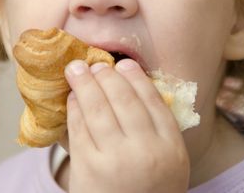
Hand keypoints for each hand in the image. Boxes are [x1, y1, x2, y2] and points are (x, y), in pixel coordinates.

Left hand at [64, 59, 189, 192]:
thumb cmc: (150, 191)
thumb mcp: (170, 164)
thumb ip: (160, 131)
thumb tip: (135, 88)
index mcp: (172, 148)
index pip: (153, 102)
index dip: (136, 79)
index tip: (124, 64)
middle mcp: (146, 151)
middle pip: (124, 101)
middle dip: (107, 76)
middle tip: (96, 63)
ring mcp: (115, 160)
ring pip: (98, 110)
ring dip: (85, 84)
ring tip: (76, 69)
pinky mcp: (88, 169)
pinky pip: (79, 129)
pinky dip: (74, 109)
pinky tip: (72, 98)